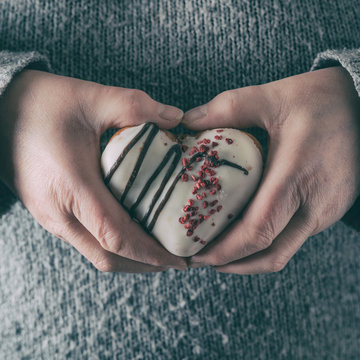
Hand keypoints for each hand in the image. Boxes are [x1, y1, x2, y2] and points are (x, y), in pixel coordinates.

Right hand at [0, 70, 186, 272]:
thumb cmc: (42, 103)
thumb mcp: (92, 97)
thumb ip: (136, 106)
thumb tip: (176, 117)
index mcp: (71, 187)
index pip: (116, 237)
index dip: (151, 253)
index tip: (180, 259)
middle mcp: (58, 213)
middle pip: (108, 257)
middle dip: (147, 264)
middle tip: (178, 259)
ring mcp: (50, 218)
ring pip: (96, 254)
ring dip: (130, 258)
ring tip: (159, 252)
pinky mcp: (49, 215)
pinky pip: (86, 242)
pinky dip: (113, 246)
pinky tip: (131, 234)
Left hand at [183, 66, 359, 273]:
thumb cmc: (320, 100)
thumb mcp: (272, 97)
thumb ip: (227, 108)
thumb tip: (187, 120)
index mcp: (296, 177)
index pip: (258, 232)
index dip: (224, 250)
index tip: (197, 254)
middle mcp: (315, 204)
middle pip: (270, 255)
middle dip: (231, 263)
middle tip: (199, 258)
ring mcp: (325, 212)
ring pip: (282, 252)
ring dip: (248, 259)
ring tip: (217, 251)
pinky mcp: (328, 212)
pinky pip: (292, 239)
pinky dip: (264, 244)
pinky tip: (244, 231)